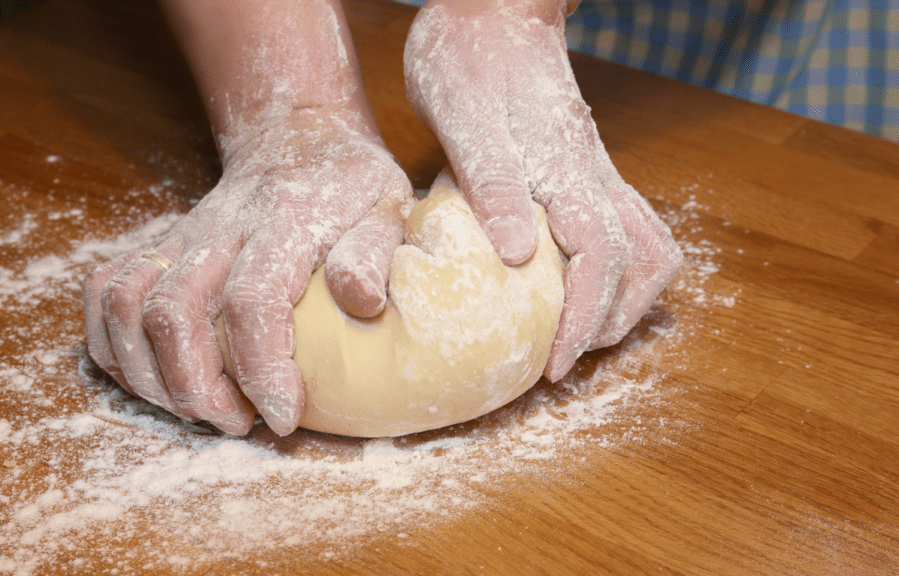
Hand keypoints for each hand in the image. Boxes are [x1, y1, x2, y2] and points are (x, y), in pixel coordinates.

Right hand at [83, 107, 410, 435]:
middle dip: (196, 389)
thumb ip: (374, 252)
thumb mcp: (387, 205)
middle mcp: (220, 230)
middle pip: (173, 313)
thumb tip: (362, 302)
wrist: (295, 137)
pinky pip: (105, 292)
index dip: (261, 370)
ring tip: (200, 409)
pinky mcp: (158, 246)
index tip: (284, 416)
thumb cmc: (347, 182)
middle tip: (239, 422)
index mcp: (283, 223)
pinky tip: (152, 376)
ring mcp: (180, 237)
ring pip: (127, 307)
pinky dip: (111, 344)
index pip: (252, 302)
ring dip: (150, 376)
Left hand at [404, 0, 682, 381]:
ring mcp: (596, 171)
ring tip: (580, 333)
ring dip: (625, 299)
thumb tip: (517, 256)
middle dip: (607, 322)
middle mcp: (593, 174)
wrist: (492, 10)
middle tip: (563, 360)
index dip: (582, 319)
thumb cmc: (469, 57)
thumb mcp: (464, 117)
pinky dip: (619, 269)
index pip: (599, 257)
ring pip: (648, 245)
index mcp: (565, 168)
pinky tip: (580, 284)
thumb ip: (492, 183)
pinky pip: (628, 226)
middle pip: (639, 262)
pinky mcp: (586, 169)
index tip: (556, 363)